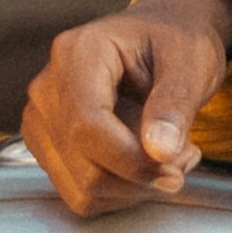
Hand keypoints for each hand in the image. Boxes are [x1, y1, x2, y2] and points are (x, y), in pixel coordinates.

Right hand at [20, 0, 231, 217]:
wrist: (159, 39)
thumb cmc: (172, 41)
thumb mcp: (190, 63)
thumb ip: (175, 105)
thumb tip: (159, 151)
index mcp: (78, 53)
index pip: (87, 124)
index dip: (131, 160)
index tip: (174, 167)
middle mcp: (48, 86)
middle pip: (83, 165)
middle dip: (141, 177)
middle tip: (185, 156)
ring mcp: (42, 118)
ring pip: (80, 188)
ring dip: (133, 188)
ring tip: (167, 157)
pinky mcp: (47, 145)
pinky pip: (79, 193)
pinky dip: (118, 192)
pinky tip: (142, 163)